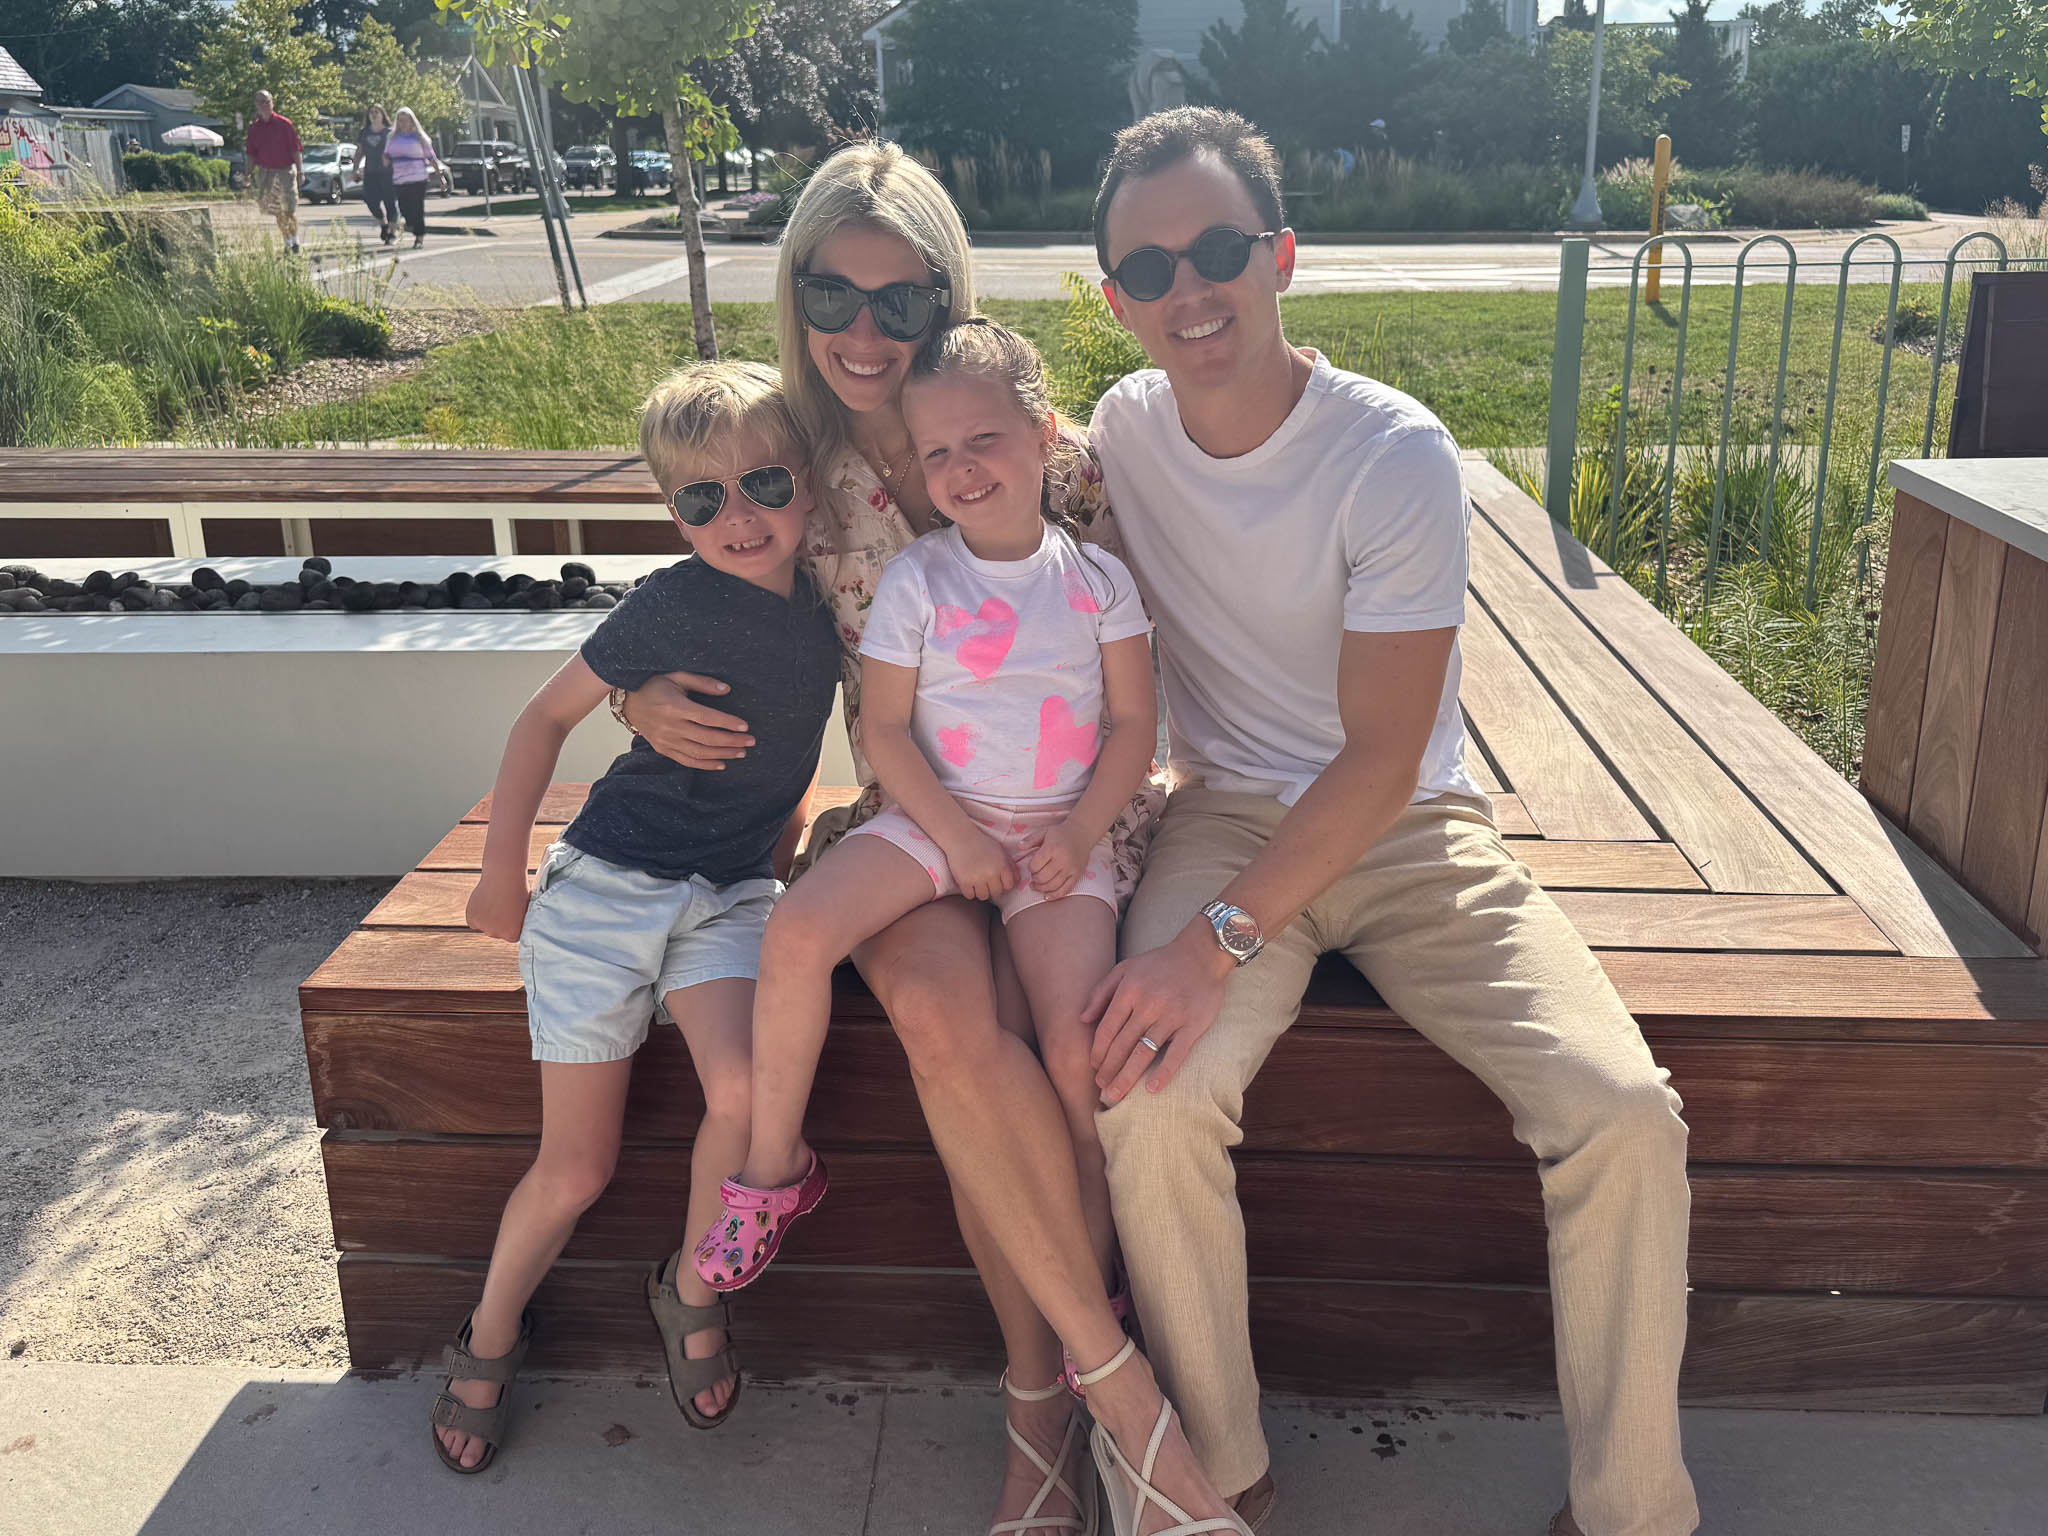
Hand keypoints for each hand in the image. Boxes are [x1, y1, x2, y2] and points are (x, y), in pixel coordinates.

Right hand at [465, 870, 529, 943]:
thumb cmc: (519, 891)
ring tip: (495, 900)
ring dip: (487, 917)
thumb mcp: (526, 911)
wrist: (504, 876)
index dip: (511, 922)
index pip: (510, 934)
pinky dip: (477, 913)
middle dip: (498, 921)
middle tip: (502, 904)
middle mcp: (497, 934)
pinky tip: (485, 901)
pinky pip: (474, 920)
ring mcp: (483, 927)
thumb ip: (520, 923)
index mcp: (513, 935)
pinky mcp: (472, 919)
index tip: (512, 911)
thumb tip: (524, 930)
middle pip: (496, 931)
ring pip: (484, 925)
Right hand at [622, 671, 750, 769]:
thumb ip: (702, 683)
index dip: (728, 723)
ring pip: (699, 752)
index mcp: (675, 707)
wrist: (628, 702)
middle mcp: (670, 726)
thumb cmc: (654, 685)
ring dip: (723, 754)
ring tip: (741, 753)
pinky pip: (686, 761)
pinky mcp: (663, 749)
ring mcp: (666, 740)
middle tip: (751, 741)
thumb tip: (726, 690)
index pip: (707, 718)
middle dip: (732, 741)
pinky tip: (721, 764)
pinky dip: (705, 764)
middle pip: (706, 738)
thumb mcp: (677, 676)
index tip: (745, 726)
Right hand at [945, 825, 1016, 903]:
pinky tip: (968, 882)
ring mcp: (977, 879)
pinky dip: (969, 891)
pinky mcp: (964, 882)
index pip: (1008, 886)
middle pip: (996, 893)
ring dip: (980, 891)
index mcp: (1002, 866)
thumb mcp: (1000, 851)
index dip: (1004, 884)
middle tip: (986, 881)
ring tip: (977, 882)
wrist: (960, 838)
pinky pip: (970, 895)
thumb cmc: (981, 843)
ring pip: (983, 896)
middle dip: (992, 888)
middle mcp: (991, 874)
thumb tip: (1017, 881)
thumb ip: (1010, 865)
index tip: (997, 880)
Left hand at [1024, 818, 1093, 899]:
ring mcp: (1071, 869)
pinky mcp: (1077, 875)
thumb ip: (1030, 839)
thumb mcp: (1044, 832)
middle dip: (1034, 879)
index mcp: (1052, 848)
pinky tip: (1046, 896)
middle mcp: (1062, 859)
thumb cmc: (1061, 833)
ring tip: (1036, 886)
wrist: (1082, 833)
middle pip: (1042, 878)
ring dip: (1041, 889)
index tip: (1032, 867)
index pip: (1035, 865)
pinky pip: (1065, 890)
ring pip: (1052, 886)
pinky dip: (1054, 896)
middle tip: (1033, 877)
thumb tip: (1019, 846)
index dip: (1030, 868)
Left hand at [1083, 922, 1233, 1102]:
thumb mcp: (1126, 968)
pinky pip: (1176, 1054)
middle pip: (1122, 1044)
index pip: (1108, 1029)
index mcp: (1130, 991)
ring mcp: (1171, 1016)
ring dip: (1127, 1076)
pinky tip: (1152, 1089)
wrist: (1201, 954)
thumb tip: (1082, 1018)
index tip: (1093, 1067)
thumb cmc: (1160, 963)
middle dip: (1108, 1069)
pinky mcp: (1192, 1026)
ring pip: (1144, 1052)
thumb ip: (1101, 992)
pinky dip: (1164, 1073)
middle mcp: (1148, 1004)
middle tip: (1101, 1088)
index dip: (1098, 1051)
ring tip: (1116, 1094)